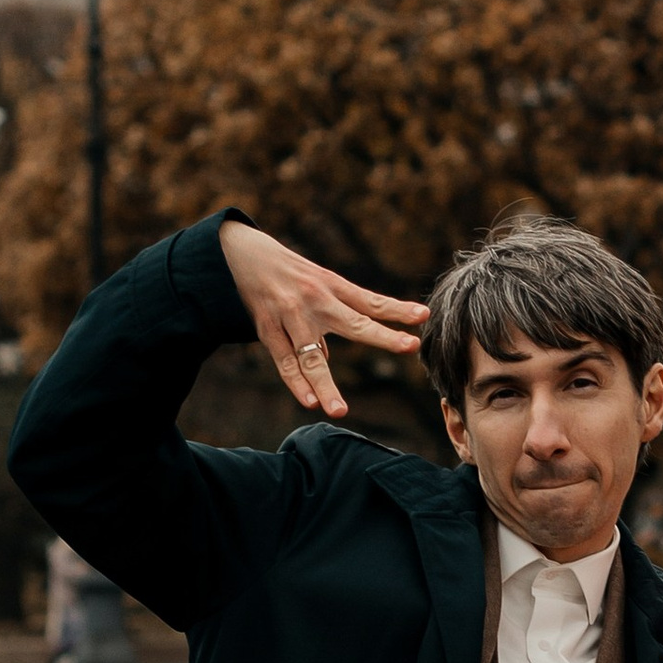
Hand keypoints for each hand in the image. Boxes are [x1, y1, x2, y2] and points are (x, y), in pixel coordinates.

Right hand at [218, 220, 427, 419]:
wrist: (239, 251)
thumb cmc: (284, 272)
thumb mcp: (313, 283)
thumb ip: (326, 317)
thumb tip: (322, 360)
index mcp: (331, 286)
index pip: (371, 301)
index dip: (397, 310)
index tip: (423, 317)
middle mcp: (316, 300)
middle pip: (354, 322)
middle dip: (382, 335)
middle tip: (409, 346)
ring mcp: (291, 315)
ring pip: (311, 357)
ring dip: (325, 385)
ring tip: (339, 411)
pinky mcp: (266, 328)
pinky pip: (284, 361)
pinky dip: (296, 383)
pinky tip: (309, 402)